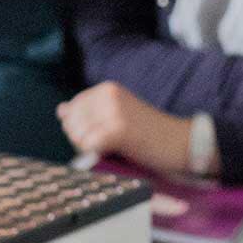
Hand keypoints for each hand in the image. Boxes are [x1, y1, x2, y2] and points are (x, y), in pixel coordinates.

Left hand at [56, 82, 189, 174]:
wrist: (181, 142)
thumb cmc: (149, 132)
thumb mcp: (116, 115)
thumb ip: (88, 111)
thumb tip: (61, 110)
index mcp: (107, 88)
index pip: (72, 110)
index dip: (80, 128)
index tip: (102, 134)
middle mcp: (109, 95)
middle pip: (72, 123)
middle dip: (82, 139)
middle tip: (109, 144)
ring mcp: (114, 111)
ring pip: (78, 136)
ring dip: (91, 149)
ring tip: (114, 147)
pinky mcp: (119, 129)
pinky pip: (90, 146)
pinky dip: (99, 154)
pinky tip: (116, 152)